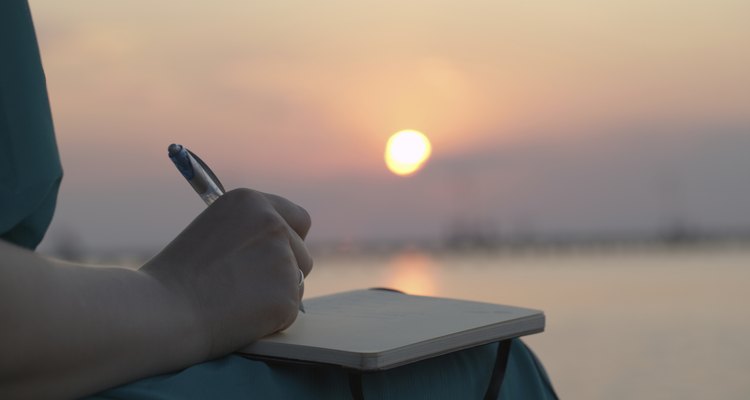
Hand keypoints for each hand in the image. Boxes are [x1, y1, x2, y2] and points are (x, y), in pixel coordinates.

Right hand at [140, 188, 312, 357]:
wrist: (162, 311)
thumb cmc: (176, 278)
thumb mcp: (212, 232)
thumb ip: (248, 234)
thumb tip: (277, 248)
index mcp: (251, 202)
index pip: (298, 219)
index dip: (290, 240)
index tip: (280, 256)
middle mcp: (273, 223)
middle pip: (302, 253)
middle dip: (285, 271)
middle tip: (248, 287)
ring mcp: (283, 258)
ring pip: (297, 283)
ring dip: (276, 294)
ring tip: (234, 300)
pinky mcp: (287, 294)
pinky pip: (289, 310)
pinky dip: (270, 318)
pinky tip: (239, 316)